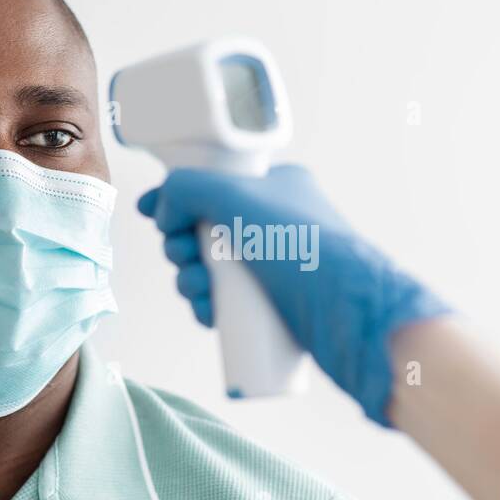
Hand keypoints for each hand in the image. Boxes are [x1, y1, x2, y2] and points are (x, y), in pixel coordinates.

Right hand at [137, 165, 449, 425]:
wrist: (351, 315)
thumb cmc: (303, 249)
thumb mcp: (237, 199)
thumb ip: (189, 188)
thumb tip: (163, 208)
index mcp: (276, 187)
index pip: (213, 184)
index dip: (175, 199)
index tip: (149, 214)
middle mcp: (278, 222)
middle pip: (205, 228)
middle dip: (181, 246)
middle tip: (184, 257)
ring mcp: (279, 265)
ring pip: (214, 268)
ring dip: (191, 280)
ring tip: (197, 291)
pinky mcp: (279, 304)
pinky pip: (230, 301)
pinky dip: (210, 306)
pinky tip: (207, 315)